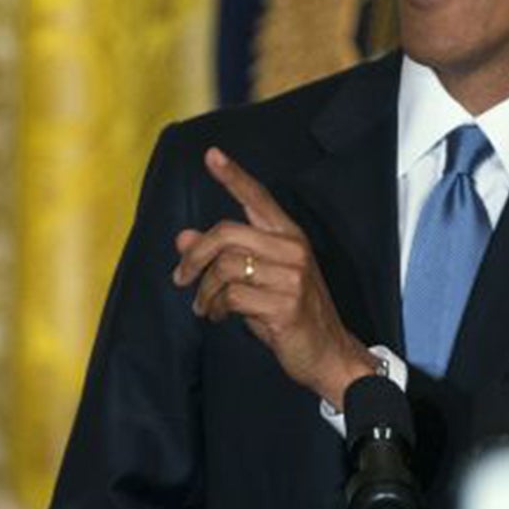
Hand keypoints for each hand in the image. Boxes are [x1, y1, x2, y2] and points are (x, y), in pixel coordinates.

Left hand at [172, 148, 377, 406]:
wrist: (328, 354)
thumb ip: (223, 257)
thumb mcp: (256, 280)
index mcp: (289, 236)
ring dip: (204, 291)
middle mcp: (293, 250)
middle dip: (195, 257)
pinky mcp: (286, 305)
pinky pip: (231, 296)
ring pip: (224, 268)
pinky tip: (219, 316)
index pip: (258, 198)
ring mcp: (292, 276)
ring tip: (205, 307)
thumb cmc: (288, 315)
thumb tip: (182, 237)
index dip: (233, 176)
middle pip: (226, 234)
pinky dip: (215, 308)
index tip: (210, 154)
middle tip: (180, 278)